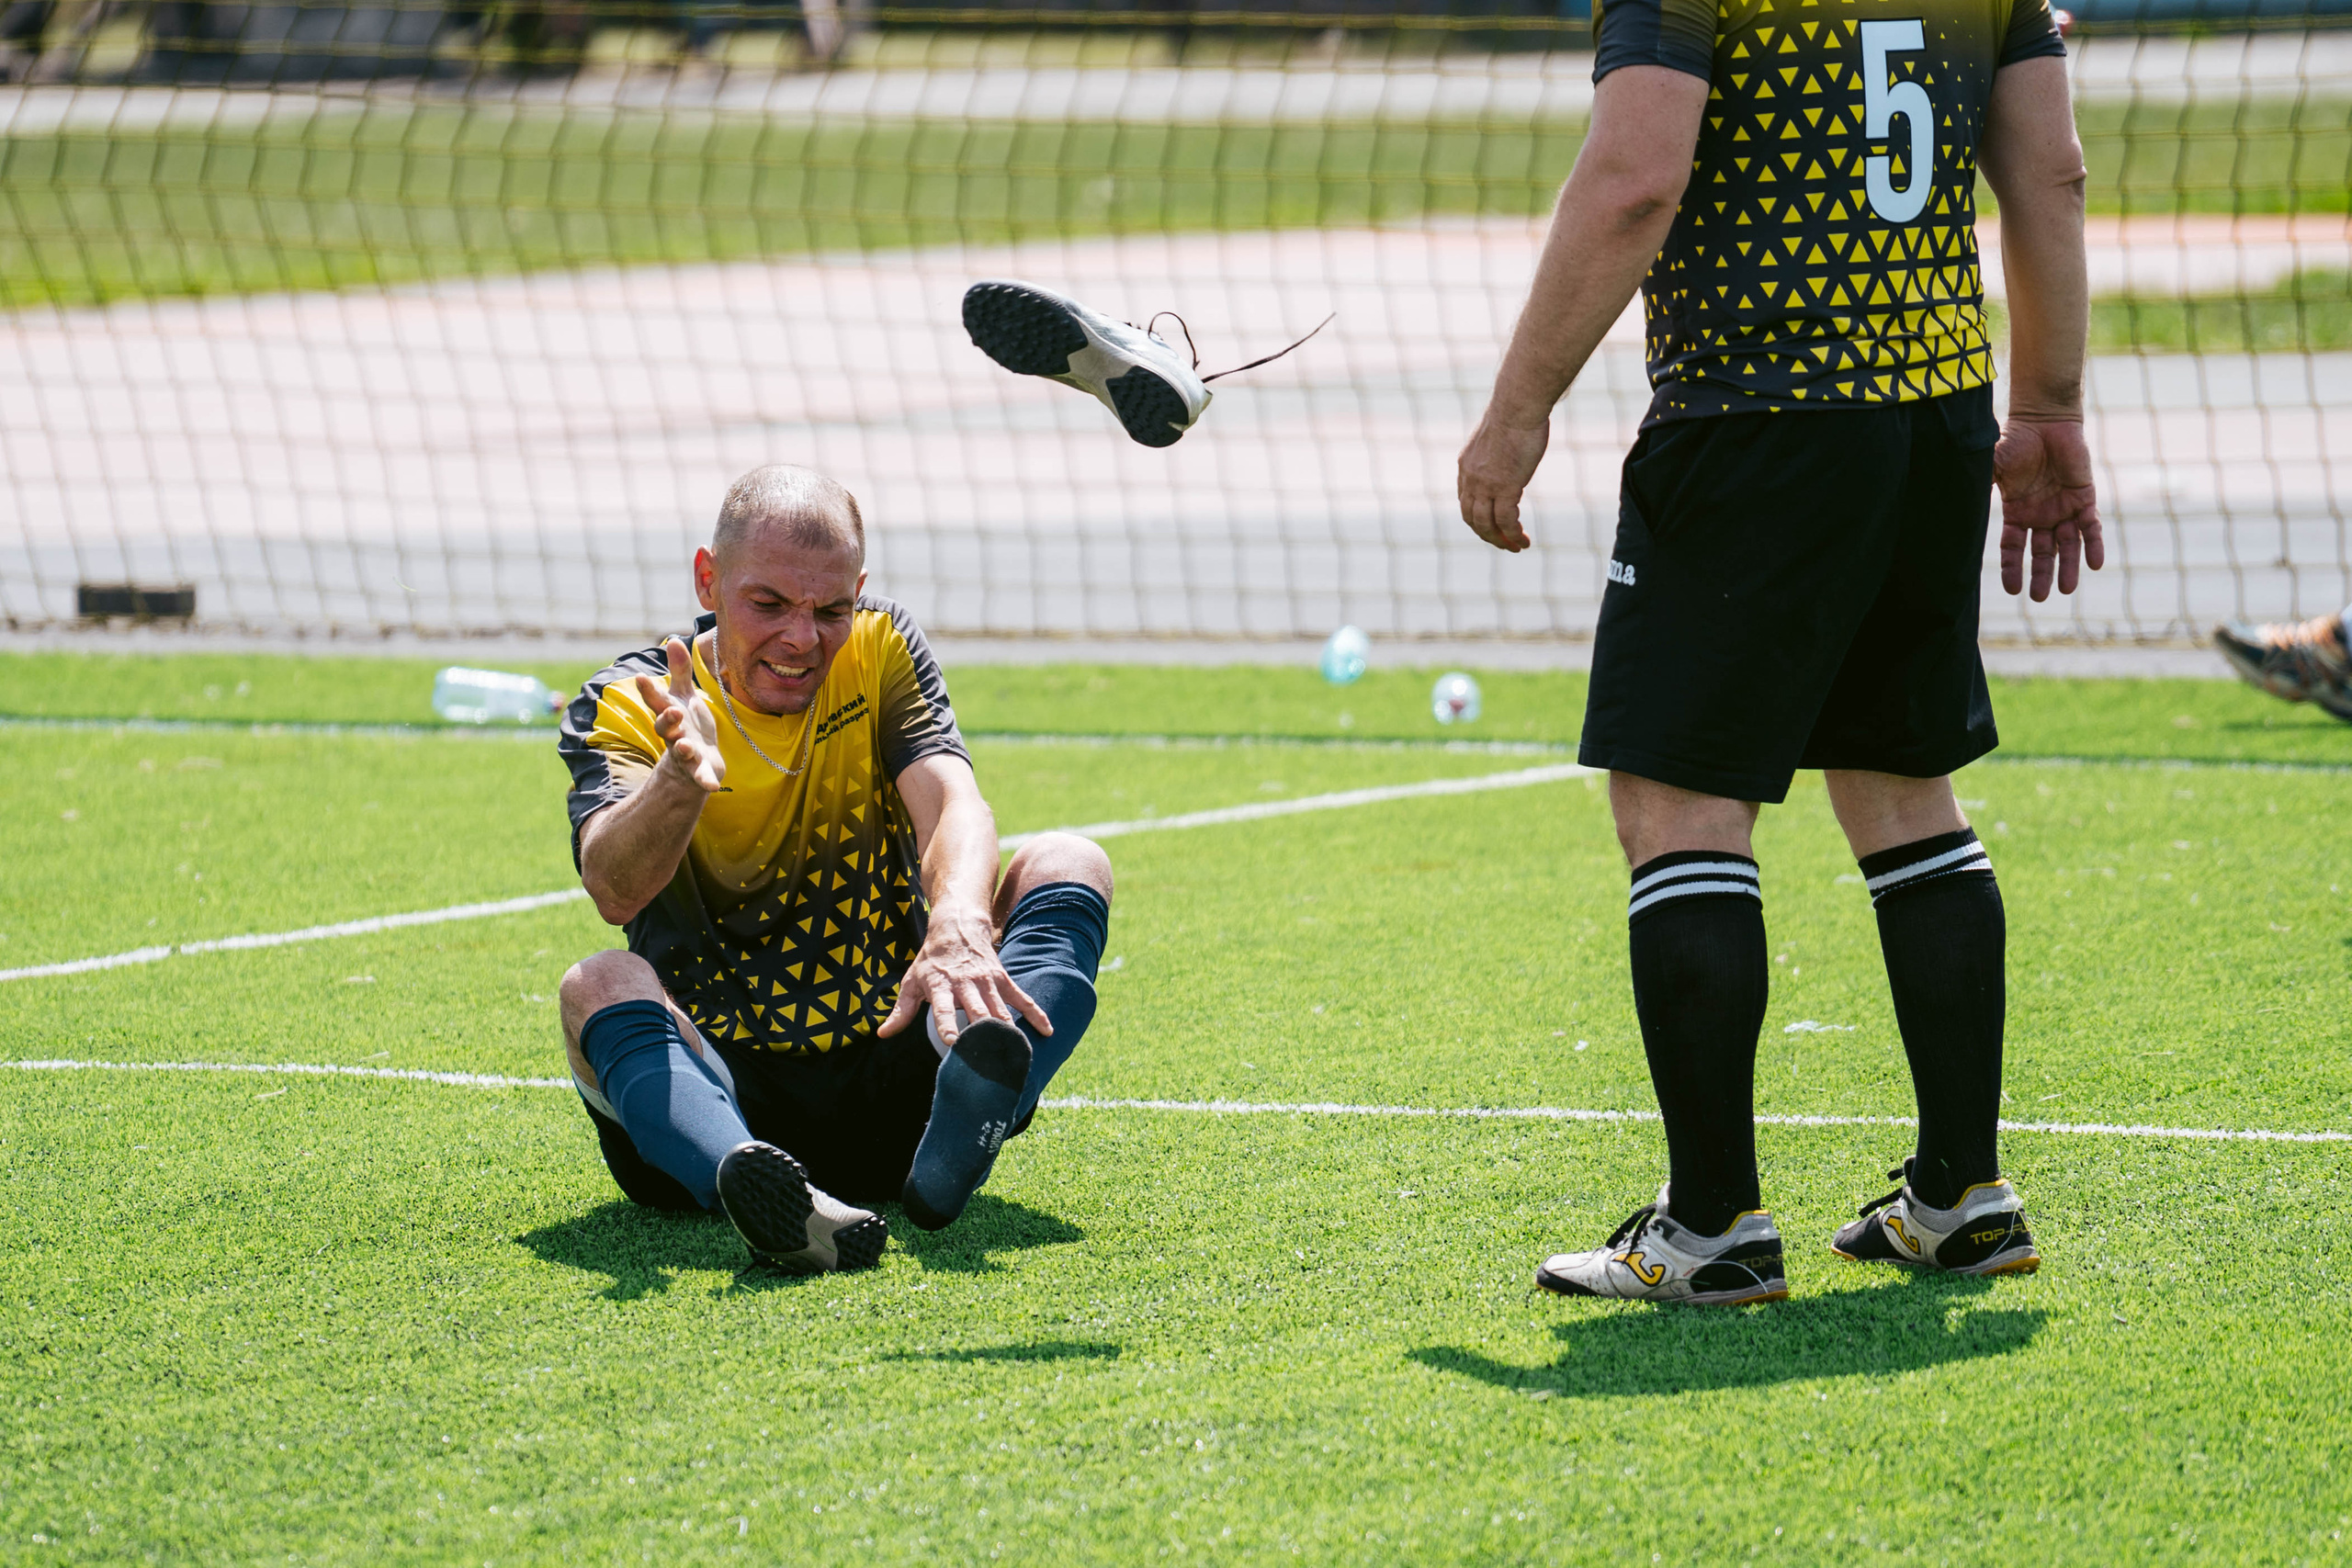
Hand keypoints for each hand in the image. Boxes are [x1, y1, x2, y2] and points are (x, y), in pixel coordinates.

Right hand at [635, 636, 724, 792]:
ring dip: (683, 750)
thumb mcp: (683, 696)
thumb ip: (679, 671)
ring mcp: (685, 754)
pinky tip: (712, 786)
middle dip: (668, 720)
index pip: (657, 701)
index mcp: (670, 714)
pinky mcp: (699, 771)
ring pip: (681, 752)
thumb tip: (673, 640)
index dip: (649, 691)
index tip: (642, 677)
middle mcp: (674, 734)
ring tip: (686, 746)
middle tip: (673, 711)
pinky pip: (700, 777)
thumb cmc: (686, 722)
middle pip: (666, 728)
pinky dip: (705, 781)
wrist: (692, 760)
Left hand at [877, 902, 1049, 1045]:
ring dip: (1008, 1032)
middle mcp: (965, 984)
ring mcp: (987, 982)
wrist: (957, 928)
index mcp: (940, 985)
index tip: (952, 1043)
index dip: (948, 1025)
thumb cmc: (931, 961)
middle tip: (989, 1060)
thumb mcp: (911, 982)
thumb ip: (901, 1011)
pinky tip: (1046, 1031)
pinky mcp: (1003, 980)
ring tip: (1015, 1055)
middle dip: (983, 1034)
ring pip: (1000, 1010)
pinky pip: (1022, 999)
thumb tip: (883, 1034)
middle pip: (977, 1012)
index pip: (943, 1009)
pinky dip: (1035, 1014)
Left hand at [1457, 411, 1549, 552]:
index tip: (1492, 525)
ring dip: (1500, 540)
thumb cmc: (1514, 413)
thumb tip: (1509, 448)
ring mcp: (1486, 485)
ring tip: (1516, 547)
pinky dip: (1513, 534)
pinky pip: (1505, 521)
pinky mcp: (1505, 487)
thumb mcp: (1497, 435)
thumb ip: (1497, 450)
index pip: (1465, 501)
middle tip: (1504, 543)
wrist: (1517, 406)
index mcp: (1466, 466)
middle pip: (1471, 518)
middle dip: (1487, 535)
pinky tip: (1523, 540)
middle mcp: (1470, 478)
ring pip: (1485, 525)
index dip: (1477, 518)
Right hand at [1995, 418, 2103, 600]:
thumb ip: (1979, 486)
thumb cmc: (2015, 441)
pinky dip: (2094, 544)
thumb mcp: (1992, 467)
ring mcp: (2063, 507)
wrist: (2046, 420)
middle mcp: (2040, 515)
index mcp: (2017, 512)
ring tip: (2067, 589)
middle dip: (2041, 575)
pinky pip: (2091, 527)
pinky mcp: (2084, 497)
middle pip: (2041, 552)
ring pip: (2067, 545)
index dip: (2012, 568)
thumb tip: (1955, 505)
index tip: (2012, 589)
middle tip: (2040, 597)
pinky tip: (2095, 564)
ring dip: (2068, 567)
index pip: (2013, 547)